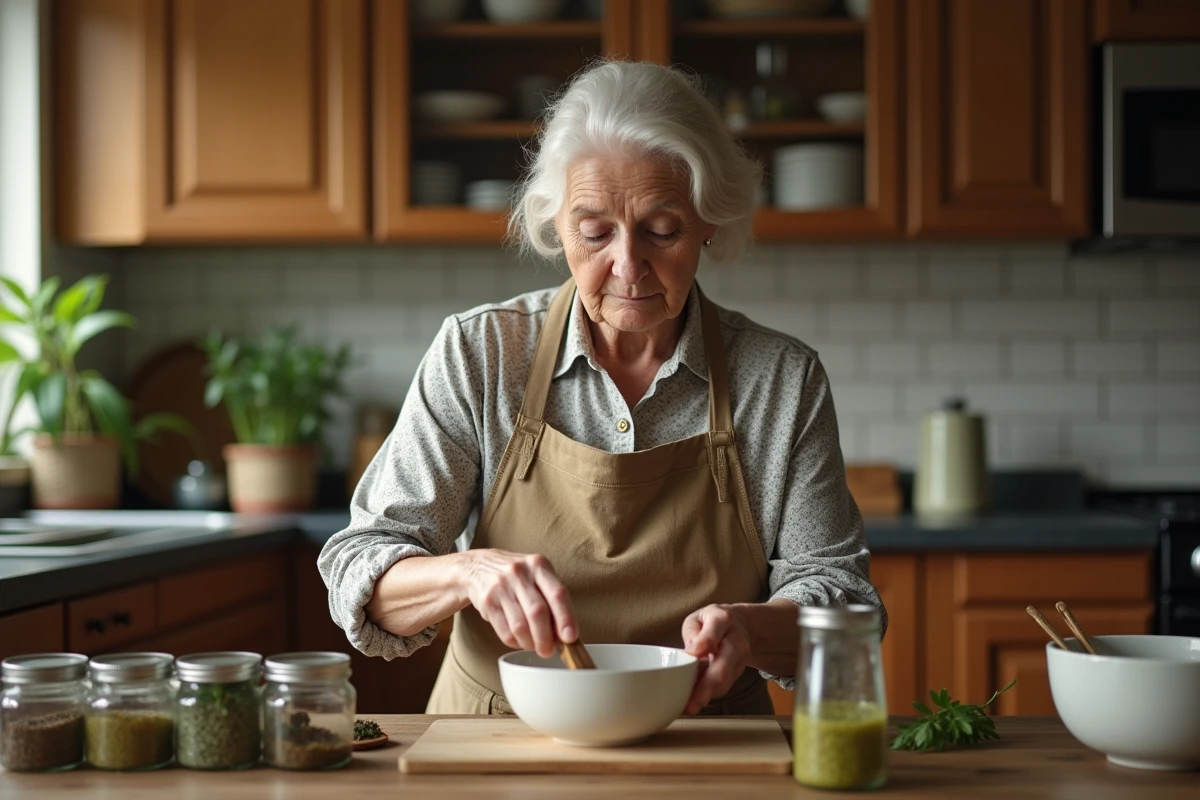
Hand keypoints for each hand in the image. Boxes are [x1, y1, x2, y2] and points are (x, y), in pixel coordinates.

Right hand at [461, 549, 576, 657]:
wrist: (478, 565)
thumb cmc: (517, 576)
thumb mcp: (537, 575)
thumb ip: (552, 599)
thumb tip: (566, 633)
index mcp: (539, 566)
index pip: (557, 594)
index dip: (566, 618)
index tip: (570, 638)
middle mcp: (519, 574)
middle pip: (537, 612)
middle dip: (545, 638)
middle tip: (548, 650)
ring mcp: (501, 587)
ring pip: (520, 626)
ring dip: (530, 643)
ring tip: (534, 646)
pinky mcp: (487, 602)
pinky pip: (504, 631)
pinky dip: (515, 642)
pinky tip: (519, 640)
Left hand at [680, 604, 751, 714]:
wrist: (740, 625)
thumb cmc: (710, 622)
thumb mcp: (697, 619)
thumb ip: (692, 634)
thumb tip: (690, 655)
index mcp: (722, 619)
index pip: (712, 635)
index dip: (701, 647)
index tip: (689, 657)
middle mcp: (736, 639)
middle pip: (723, 665)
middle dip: (706, 686)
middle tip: (691, 702)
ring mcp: (741, 657)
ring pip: (726, 679)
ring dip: (708, 695)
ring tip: (690, 706)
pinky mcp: (740, 670)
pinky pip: (725, 685)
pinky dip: (711, 694)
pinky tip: (697, 700)